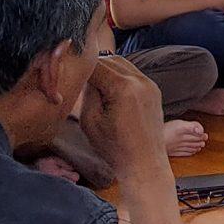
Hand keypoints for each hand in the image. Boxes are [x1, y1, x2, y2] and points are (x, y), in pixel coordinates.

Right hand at [78, 54, 169, 183]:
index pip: (95, 64)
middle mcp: (140, 80)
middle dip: (93, 68)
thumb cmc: (115, 148)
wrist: (144, 164)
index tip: (69, 72)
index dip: (79, 67)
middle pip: (109, 59)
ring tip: (95, 88)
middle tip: (80, 81)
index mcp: (123, 87)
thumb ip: (87, 92)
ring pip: (121, 63)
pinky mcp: (154, 90)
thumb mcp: (90, 120)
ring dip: (107, 70)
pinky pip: (132, 73)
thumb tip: (86, 75)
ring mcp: (150, 84)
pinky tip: (111, 92)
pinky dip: (119, 76)